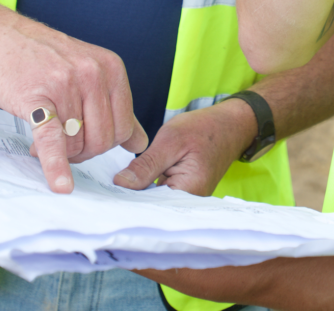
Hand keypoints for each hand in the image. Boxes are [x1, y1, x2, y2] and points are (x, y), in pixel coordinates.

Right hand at [0, 21, 148, 194]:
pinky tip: (61, 184)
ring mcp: (66, 84)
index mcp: (112, 69)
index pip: (123, 129)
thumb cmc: (46, 60)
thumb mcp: (90, 72)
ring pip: (76, 144)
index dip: (104, 145)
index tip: (84, 141)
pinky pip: (53, 140)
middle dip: (83, 152)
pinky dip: (56, 165)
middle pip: (102, 140)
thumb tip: (140, 143)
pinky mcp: (37, 98)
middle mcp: (93, 73)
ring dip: (60, 153)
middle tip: (63, 145)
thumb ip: (116, 107)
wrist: (2, 38)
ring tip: (43, 140)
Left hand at [113, 98, 258, 193]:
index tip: (104, 197)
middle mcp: (189, 203)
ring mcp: (187, 200)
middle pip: (151, 208)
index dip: (126, 201)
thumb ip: (146, 165)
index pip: (149, 206)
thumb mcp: (171, 140)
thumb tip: (120, 184)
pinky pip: (160, 196)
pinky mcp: (183, 193)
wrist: (230, 125)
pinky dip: (147, 189)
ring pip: (154, 202)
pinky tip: (132, 182)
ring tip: (115, 188)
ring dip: (137, 193)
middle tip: (103, 192)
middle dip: (129, 199)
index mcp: (189, 192)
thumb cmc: (204, 128)